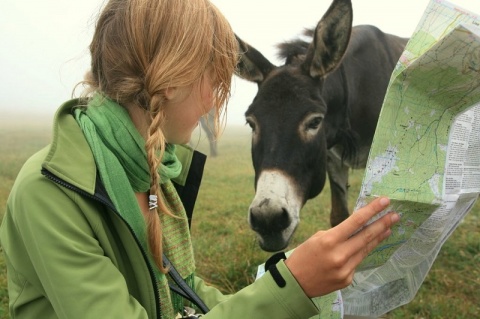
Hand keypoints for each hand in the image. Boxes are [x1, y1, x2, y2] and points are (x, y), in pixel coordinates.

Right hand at [284, 197, 398, 297]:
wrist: (295, 283)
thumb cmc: (303, 256)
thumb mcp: (316, 238)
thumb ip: (337, 234)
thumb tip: (356, 229)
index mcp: (329, 241)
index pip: (355, 222)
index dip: (372, 210)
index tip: (384, 201)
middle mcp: (340, 255)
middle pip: (366, 236)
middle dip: (382, 224)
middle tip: (394, 215)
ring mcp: (345, 269)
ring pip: (365, 249)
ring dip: (378, 238)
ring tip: (388, 228)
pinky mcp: (347, 279)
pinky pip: (357, 262)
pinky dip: (361, 253)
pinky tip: (364, 247)